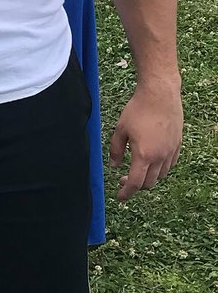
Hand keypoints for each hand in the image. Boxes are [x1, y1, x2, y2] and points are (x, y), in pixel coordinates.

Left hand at [109, 78, 182, 200]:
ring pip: (161, 175)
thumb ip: (116, 150)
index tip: (119, 197)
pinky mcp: (178, 145)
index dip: (126, 193)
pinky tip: (152, 161)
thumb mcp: (120, 129)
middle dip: (136, 185)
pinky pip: (170, 165)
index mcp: (144, 155)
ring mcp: (171, 152)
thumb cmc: (138, 109)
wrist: (160, 94)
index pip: (136, 183)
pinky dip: (160, 169)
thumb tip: (115, 166)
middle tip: (124, 179)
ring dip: (149, 177)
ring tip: (137, 169)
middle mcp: (160, 157)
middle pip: (149, 183)